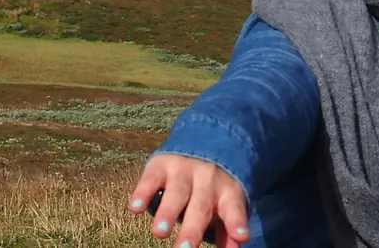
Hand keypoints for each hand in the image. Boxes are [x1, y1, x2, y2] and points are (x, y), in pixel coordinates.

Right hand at [128, 152, 250, 246]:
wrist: (200, 142)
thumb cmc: (213, 187)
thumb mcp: (225, 203)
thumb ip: (229, 228)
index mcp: (226, 191)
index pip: (234, 207)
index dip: (237, 222)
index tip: (242, 236)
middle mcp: (206, 179)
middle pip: (200, 206)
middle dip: (192, 228)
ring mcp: (183, 171)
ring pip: (176, 192)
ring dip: (168, 212)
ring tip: (160, 232)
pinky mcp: (161, 165)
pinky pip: (151, 179)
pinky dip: (142, 192)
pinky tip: (135, 207)